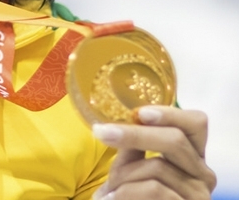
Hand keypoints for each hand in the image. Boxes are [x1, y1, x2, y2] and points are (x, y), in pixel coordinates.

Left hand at [93, 106, 216, 198]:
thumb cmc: (133, 195)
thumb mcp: (132, 168)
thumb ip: (133, 147)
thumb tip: (123, 124)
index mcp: (192, 156)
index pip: (195, 124)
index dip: (170, 114)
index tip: (140, 113)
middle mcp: (203, 174)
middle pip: (175, 140)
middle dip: (134, 134)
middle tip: (101, 133)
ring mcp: (199, 194)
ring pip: (158, 166)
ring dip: (123, 175)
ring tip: (107, 190)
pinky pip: (155, 189)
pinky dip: (125, 192)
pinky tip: (112, 198)